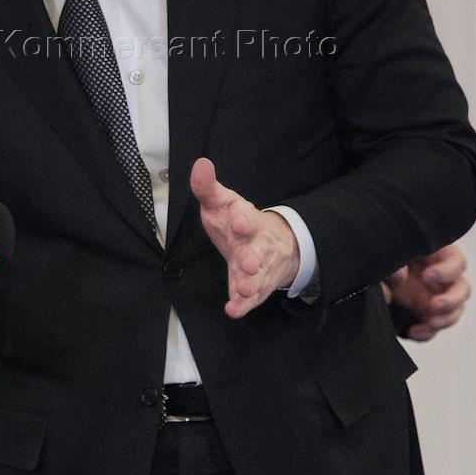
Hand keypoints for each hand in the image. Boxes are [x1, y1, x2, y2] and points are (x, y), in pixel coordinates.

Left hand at [190, 157, 299, 318]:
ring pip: (256, 277)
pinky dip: (243, 305)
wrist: (275, 244)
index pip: (247, 218)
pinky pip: (251, 299)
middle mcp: (255, 245)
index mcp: (246, 221)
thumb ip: (208, 187)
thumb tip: (200, 164)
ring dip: (250, 283)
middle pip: (256, 252)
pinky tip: (233, 310)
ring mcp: (257, 268)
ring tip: (243, 289)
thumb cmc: (239, 221)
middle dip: (252, 258)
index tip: (238, 220)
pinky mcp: (255, 287)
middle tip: (248, 264)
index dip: (242, 219)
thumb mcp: (223, 201)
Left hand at [383, 242, 469, 341]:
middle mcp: (440, 276)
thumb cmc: (378, 255)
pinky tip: (412, 332)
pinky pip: (433, 328)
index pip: (456, 260)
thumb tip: (401, 278)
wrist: (362, 275)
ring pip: (454, 311)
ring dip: (445, 320)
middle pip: (462, 289)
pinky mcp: (423, 314)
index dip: (448, 270)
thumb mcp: (385, 253)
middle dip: (452, 300)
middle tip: (434, 305)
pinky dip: (427, 333)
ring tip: (430, 323)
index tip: (427, 276)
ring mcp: (434, 296)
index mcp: (435, 254)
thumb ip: (393, 263)